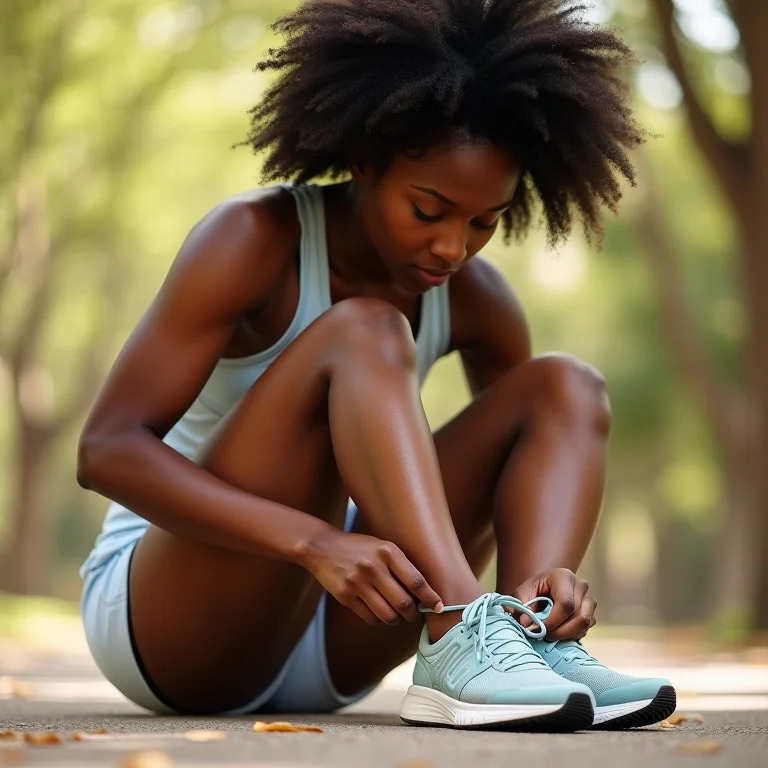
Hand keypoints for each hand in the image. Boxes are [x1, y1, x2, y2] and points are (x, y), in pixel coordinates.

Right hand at [301, 527, 443, 625]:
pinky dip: (379, 620)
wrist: (324, 547)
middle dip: (413, 613)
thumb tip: (425, 594)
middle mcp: (373, 567)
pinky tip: (379, 612)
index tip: (440, 607)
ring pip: (388, 615)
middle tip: (413, 614)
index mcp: (388, 552)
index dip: (431, 597)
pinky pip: (370, 618)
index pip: (416, 580)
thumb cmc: (361, 548)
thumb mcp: (383, 547)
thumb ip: (402, 566)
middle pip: (404, 602)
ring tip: (397, 614)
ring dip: (397, 619)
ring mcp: (358, 582)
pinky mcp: (345, 596)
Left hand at [512, 568, 596, 640]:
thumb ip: (521, 607)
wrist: (543, 589)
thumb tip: (525, 623)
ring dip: (566, 634)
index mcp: (564, 576)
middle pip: (577, 615)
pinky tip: (558, 632)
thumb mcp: (522, 594)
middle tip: (543, 634)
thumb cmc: (533, 590)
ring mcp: (589, 599)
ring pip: (584, 623)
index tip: (539, 628)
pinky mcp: (591, 613)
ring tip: (550, 634)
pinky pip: (585, 630)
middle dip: (559, 630)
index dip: (553, 621)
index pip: (566, 603)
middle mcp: (581, 586)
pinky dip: (571, 636)